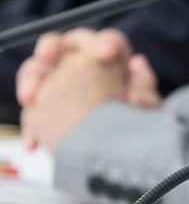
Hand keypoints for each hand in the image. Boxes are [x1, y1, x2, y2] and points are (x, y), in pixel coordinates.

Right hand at [18, 30, 134, 148]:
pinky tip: (34, 142)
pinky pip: (29, 109)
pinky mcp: (40, 108)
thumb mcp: (143, 109)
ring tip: (30, 98)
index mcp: (110, 60)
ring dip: (29, 81)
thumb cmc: (131, 130)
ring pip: (36, 72)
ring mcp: (56, 84)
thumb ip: (142, 85)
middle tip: (46, 56)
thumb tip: (138, 62)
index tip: (106, 56)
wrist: (108, 162)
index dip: (106, 44)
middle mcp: (80, 65)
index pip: (107, 41)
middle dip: (50, 47)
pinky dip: (30, 125)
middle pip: (60, 46)